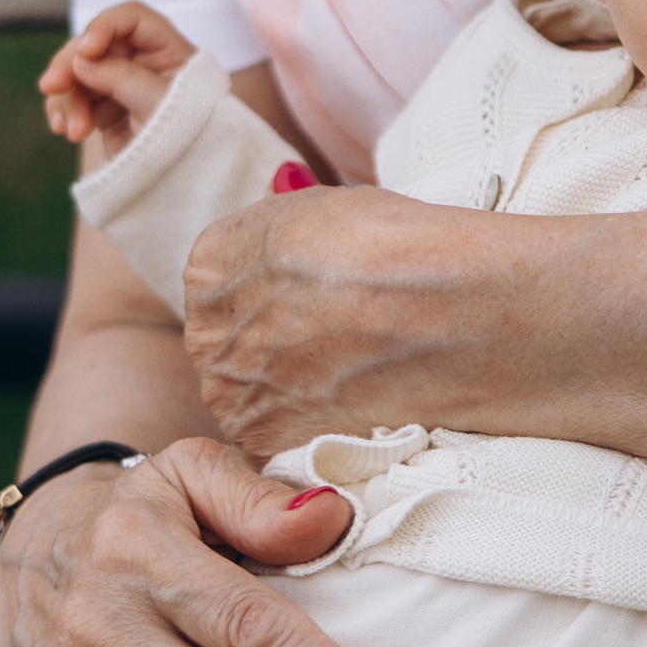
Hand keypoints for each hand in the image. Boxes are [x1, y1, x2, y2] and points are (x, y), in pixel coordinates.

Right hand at [39, 2, 195, 156]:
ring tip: (73, 130)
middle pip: (95, 45)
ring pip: (78, 74)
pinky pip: (74, 99)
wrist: (189, 181)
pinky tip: (62, 128)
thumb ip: (121, 76)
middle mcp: (142, 62)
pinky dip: (63, 110)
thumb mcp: (159, 102)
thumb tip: (80, 62)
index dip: (103, 27)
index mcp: (167, 49)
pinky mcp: (105, 109)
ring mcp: (121, 85)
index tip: (86, 52)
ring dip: (68, 98)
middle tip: (51, 85)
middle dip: (71, 64)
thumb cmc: (189, 135)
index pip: (131, 19)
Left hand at [180, 181, 487, 462]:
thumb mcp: (324, 210)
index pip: (224, 283)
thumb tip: (280, 230)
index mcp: (211, 262)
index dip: (273, 292)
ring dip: (285, 389)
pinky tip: (347, 409)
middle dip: (272, 343)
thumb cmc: (394, 246)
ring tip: (349, 376)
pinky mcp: (260, 436)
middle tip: (335, 342)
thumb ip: (284, 234)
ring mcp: (228, 387)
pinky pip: (271, 436)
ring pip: (248, 391)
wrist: (439, 311)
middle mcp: (206, 326)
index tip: (312, 298)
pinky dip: (303, 428)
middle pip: (230, 341)